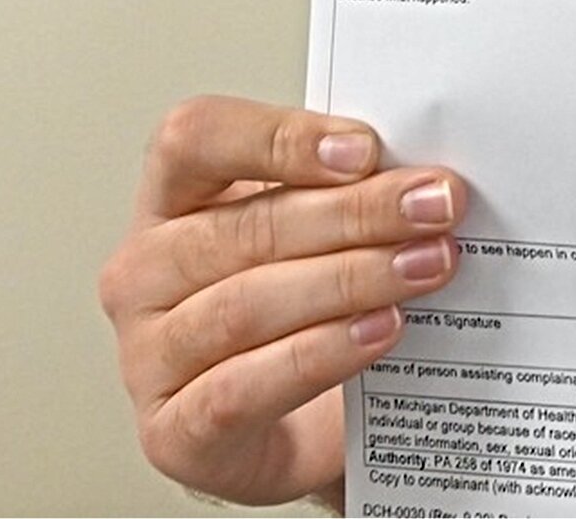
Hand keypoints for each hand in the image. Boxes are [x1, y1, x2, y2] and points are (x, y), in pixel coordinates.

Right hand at [99, 96, 466, 506]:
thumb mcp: (306, 240)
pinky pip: (243, 389)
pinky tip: (378, 333)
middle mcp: (142, 272)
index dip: (277, 138)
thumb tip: (420, 176)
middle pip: (239, 227)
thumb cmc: (291, 321)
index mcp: (168, 201)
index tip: (366, 148)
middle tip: (432, 207)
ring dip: (347, 281)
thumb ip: (341, 195)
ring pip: (244, 305)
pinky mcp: (172, 432)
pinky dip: (319, 356)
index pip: (194, 139)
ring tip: (422, 267)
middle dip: (351, 213)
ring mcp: (147, 356)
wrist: (287, 438)